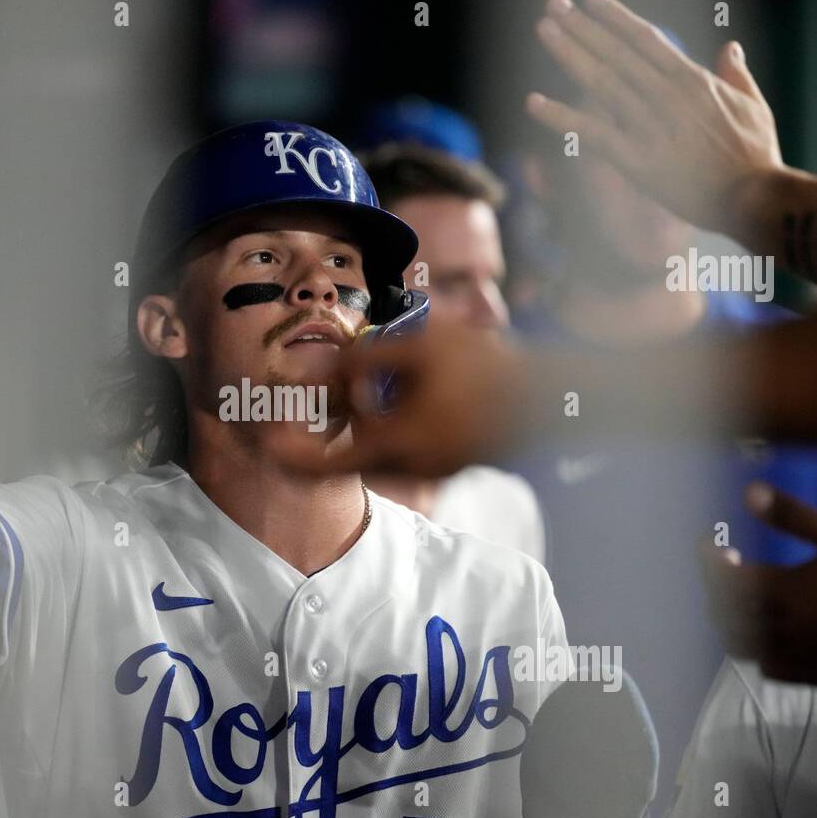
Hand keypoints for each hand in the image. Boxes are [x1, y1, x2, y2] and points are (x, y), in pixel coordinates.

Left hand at [268, 316, 529, 477]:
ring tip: (365, 385)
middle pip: (350, 457)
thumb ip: (363, 359)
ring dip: (361, 427)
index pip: (326, 465)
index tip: (266, 441)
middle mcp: (410, 468)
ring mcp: (431, 470)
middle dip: (329, 430)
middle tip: (315, 396)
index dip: (292, 455)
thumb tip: (317, 369)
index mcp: (396, 445)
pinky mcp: (449, 463)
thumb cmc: (483, 365)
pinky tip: (402, 393)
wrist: (550, 395)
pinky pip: (404, 450)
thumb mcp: (418, 347)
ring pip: (377, 454)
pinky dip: (389, 428)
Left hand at [526, 0, 784, 237]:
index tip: (592, 0)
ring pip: (602, 82)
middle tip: (554, 6)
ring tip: (544, 29)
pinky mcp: (637, 160)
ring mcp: (650, 126)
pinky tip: (533, 102)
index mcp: (692, 80)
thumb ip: (736, 74)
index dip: (616, 19)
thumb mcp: (753, 105)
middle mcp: (667, 96)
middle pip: (616, 53)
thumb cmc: (757, 156)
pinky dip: (561, 117)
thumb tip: (730, 46)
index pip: (646, 40)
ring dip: (570, 54)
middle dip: (583, 28)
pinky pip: (592, 134)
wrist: (754, 198)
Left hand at [701, 482, 816, 685]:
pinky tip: (767, 631)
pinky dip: (755, 647)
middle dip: (716, 587)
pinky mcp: (807, 677)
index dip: (707, 560)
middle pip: (722, 613)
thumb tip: (748, 492)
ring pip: (737, 643)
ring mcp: (791, 658)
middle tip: (727, 567)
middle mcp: (777, 629)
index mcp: (781, 592)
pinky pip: (765, 665)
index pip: (723, 578)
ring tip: (740, 599)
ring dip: (729, 619)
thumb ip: (793, 515)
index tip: (706, 543)